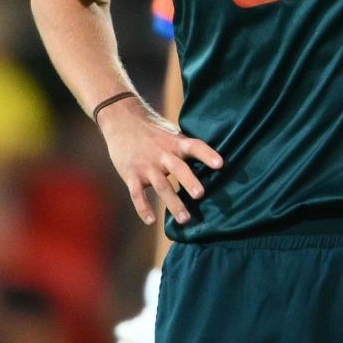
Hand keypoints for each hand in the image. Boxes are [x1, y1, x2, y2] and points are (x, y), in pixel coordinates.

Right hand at [96, 97, 223, 224]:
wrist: (122, 120)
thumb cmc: (155, 131)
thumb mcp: (173, 134)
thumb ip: (187, 148)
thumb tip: (216, 164)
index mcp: (175, 143)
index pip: (195, 146)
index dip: (207, 154)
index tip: (220, 164)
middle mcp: (162, 154)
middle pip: (178, 168)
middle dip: (189, 181)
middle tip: (200, 195)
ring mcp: (146, 165)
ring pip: (161, 185)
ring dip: (173, 203)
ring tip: (185, 219)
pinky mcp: (131, 174)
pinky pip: (137, 194)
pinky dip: (143, 208)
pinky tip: (152, 221)